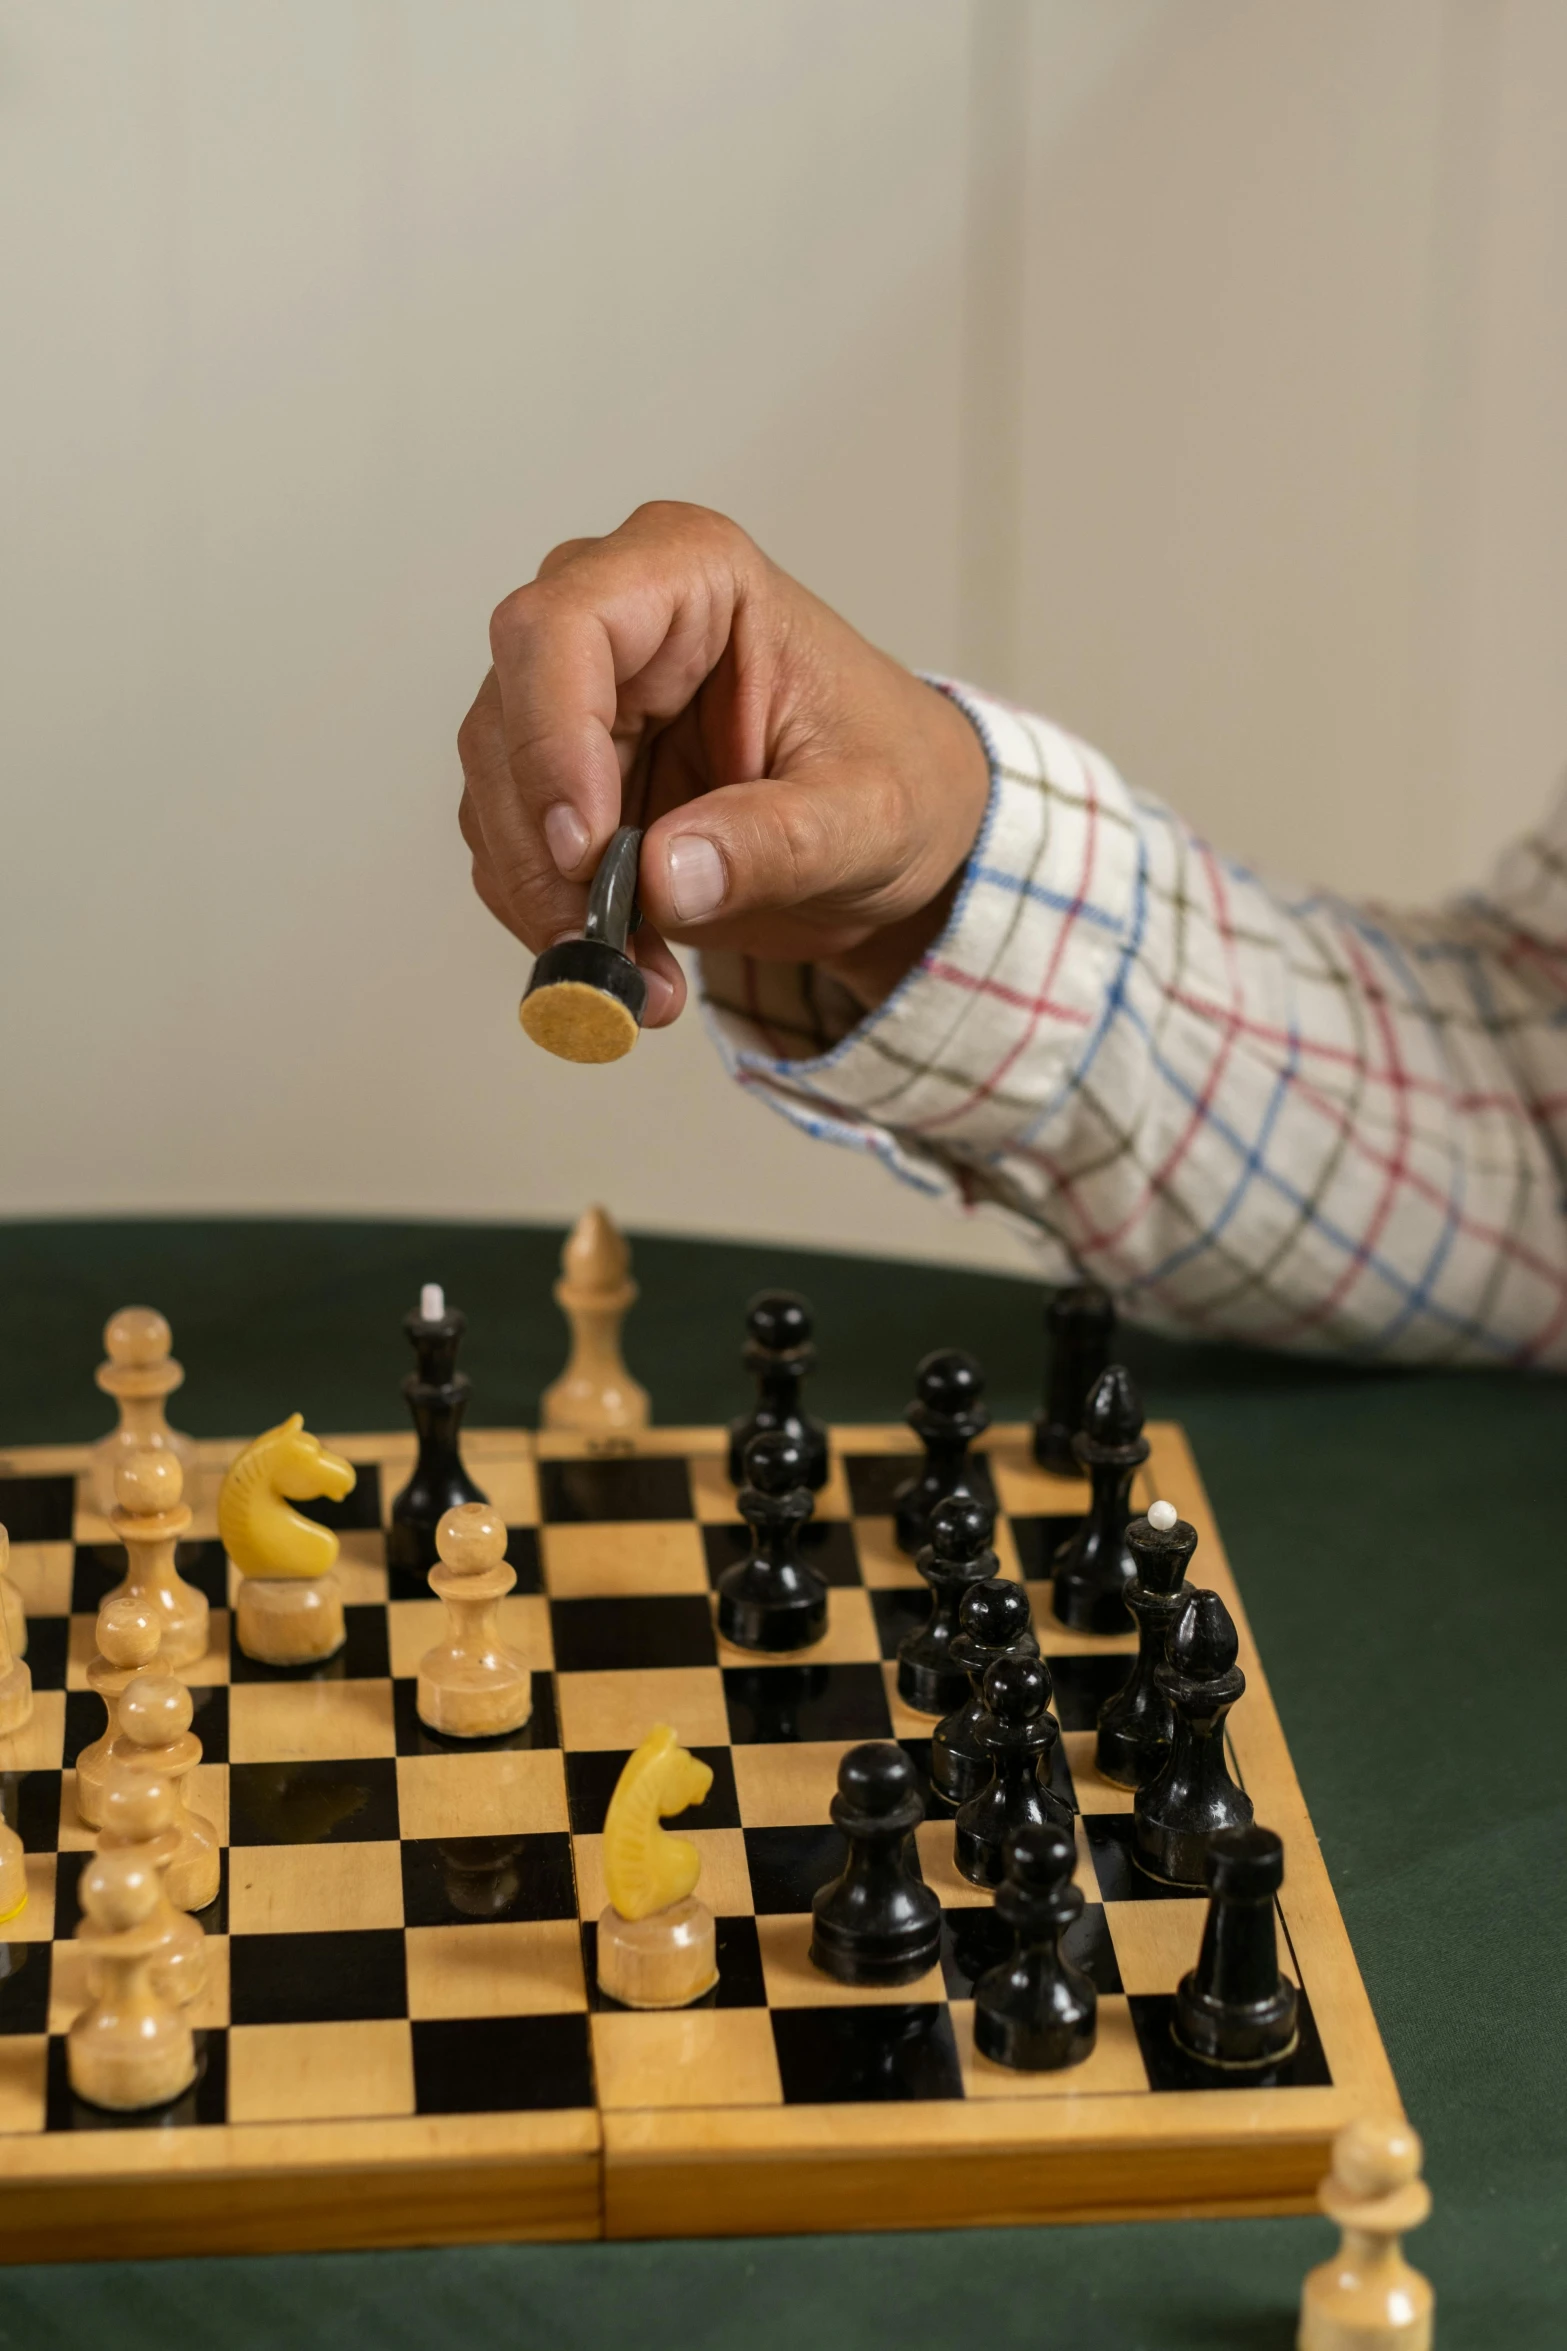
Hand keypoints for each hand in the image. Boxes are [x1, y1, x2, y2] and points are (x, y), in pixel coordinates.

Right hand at [457, 502, 991, 1027]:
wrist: (887, 836)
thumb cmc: (896, 781)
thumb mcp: (868, 819)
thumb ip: (774, 842)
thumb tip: (662, 877)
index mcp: (692, 575)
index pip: (566, 625)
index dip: (553, 736)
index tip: (585, 848)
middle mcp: (613, 622)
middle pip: (507, 718)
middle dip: (544, 850)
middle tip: (604, 943)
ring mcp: (574, 702)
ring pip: (496, 796)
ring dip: (548, 903)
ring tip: (642, 978)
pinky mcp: (558, 781)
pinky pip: (511, 853)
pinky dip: (554, 922)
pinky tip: (630, 964)